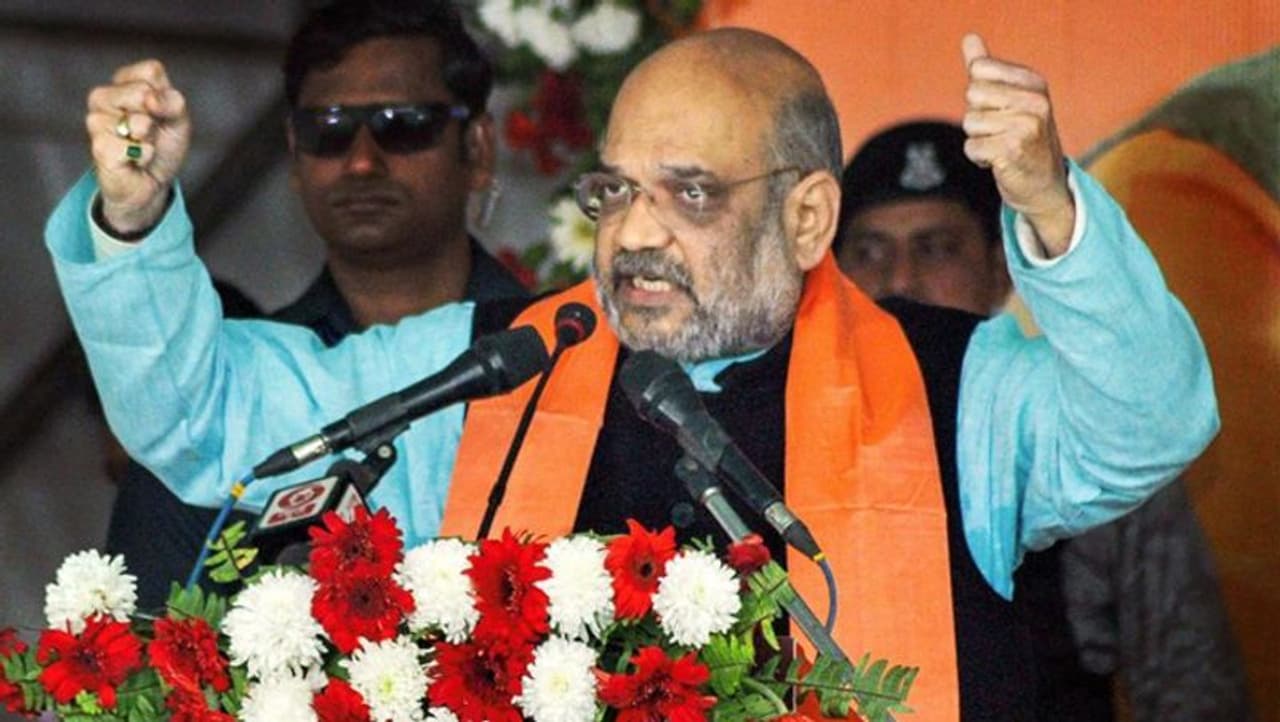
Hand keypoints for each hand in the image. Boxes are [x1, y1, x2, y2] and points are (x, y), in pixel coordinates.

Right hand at [85, 59, 190, 234]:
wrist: (152, 182)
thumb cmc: (162, 146)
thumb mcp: (179, 120)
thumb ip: (173, 102)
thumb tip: (150, 98)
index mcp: (124, 82)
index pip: (150, 70)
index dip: (165, 96)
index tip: (161, 112)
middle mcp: (103, 97)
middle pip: (142, 92)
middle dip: (157, 118)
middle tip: (151, 132)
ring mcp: (96, 121)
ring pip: (139, 121)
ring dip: (151, 140)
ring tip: (141, 145)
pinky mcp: (98, 146)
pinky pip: (134, 147)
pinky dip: (145, 156)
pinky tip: (134, 160)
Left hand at [961, 33, 1074, 255]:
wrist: (1044, 185)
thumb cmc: (1021, 138)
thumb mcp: (1008, 98)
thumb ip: (986, 69)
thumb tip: (969, 38)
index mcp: (1034, 82)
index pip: (979, 70)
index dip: (979, 93)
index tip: (999, 108)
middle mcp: (1035, 100)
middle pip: (971, 94)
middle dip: (977, 117)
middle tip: (1000, 131)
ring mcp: (1027, 125)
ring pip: (969, 122)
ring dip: (979, 139)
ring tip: (1002, 146)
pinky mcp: (1013, 150)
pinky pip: (972, 147)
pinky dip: (979, 157)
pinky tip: (1000, 161)